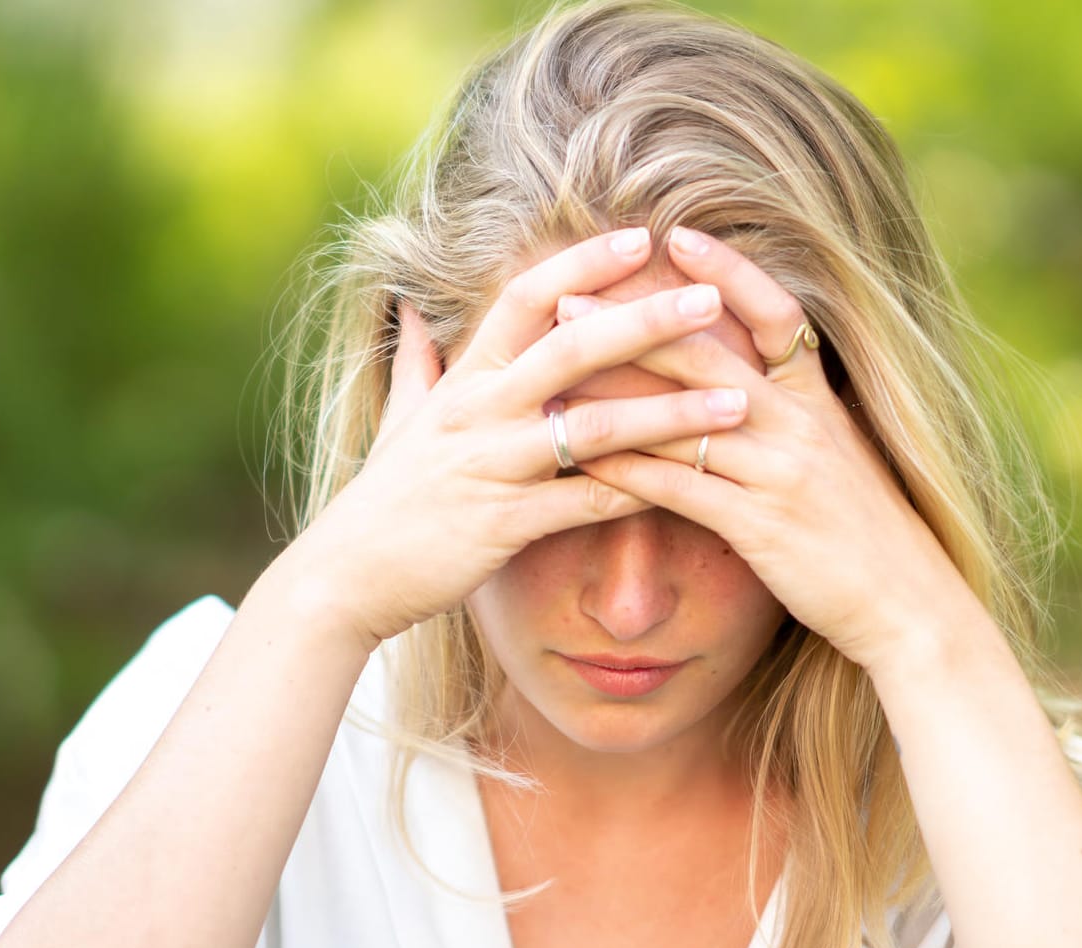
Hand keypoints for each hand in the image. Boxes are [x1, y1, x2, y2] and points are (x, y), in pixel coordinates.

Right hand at [297, 228, 754, 645]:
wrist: (346, 576)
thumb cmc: (382, 496)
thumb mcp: (398, 418)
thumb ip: (417, 361)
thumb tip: (411, 307)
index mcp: (461, 379)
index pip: (524, 299)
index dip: (582, 263)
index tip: (641, 238)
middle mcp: (477, 412)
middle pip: (570, 348)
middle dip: (645, 320)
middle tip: (710, 299)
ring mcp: (491, 466)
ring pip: (591, 426)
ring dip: (668, 412)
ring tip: (735, 400)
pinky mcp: (504, 524)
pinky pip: (585, 502)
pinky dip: (639, 492)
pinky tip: (694, 486)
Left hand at [570, 226, 980, 672]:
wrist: (908, 603)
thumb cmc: (866, 530)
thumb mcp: (838, 454)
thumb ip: (792, 413)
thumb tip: (741, 382)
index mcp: (820, 400)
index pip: (777, 315)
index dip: (730, 272)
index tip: (678, 235)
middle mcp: (800, 426)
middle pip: (708, 358)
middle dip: (633, 326)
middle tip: (569, 298)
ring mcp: (779, 474)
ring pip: (682, 422)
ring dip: (610, 397)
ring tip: (551, 378)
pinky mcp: (760, 527)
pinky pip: (680, 489)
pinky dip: (627, 471)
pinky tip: (582, 460)